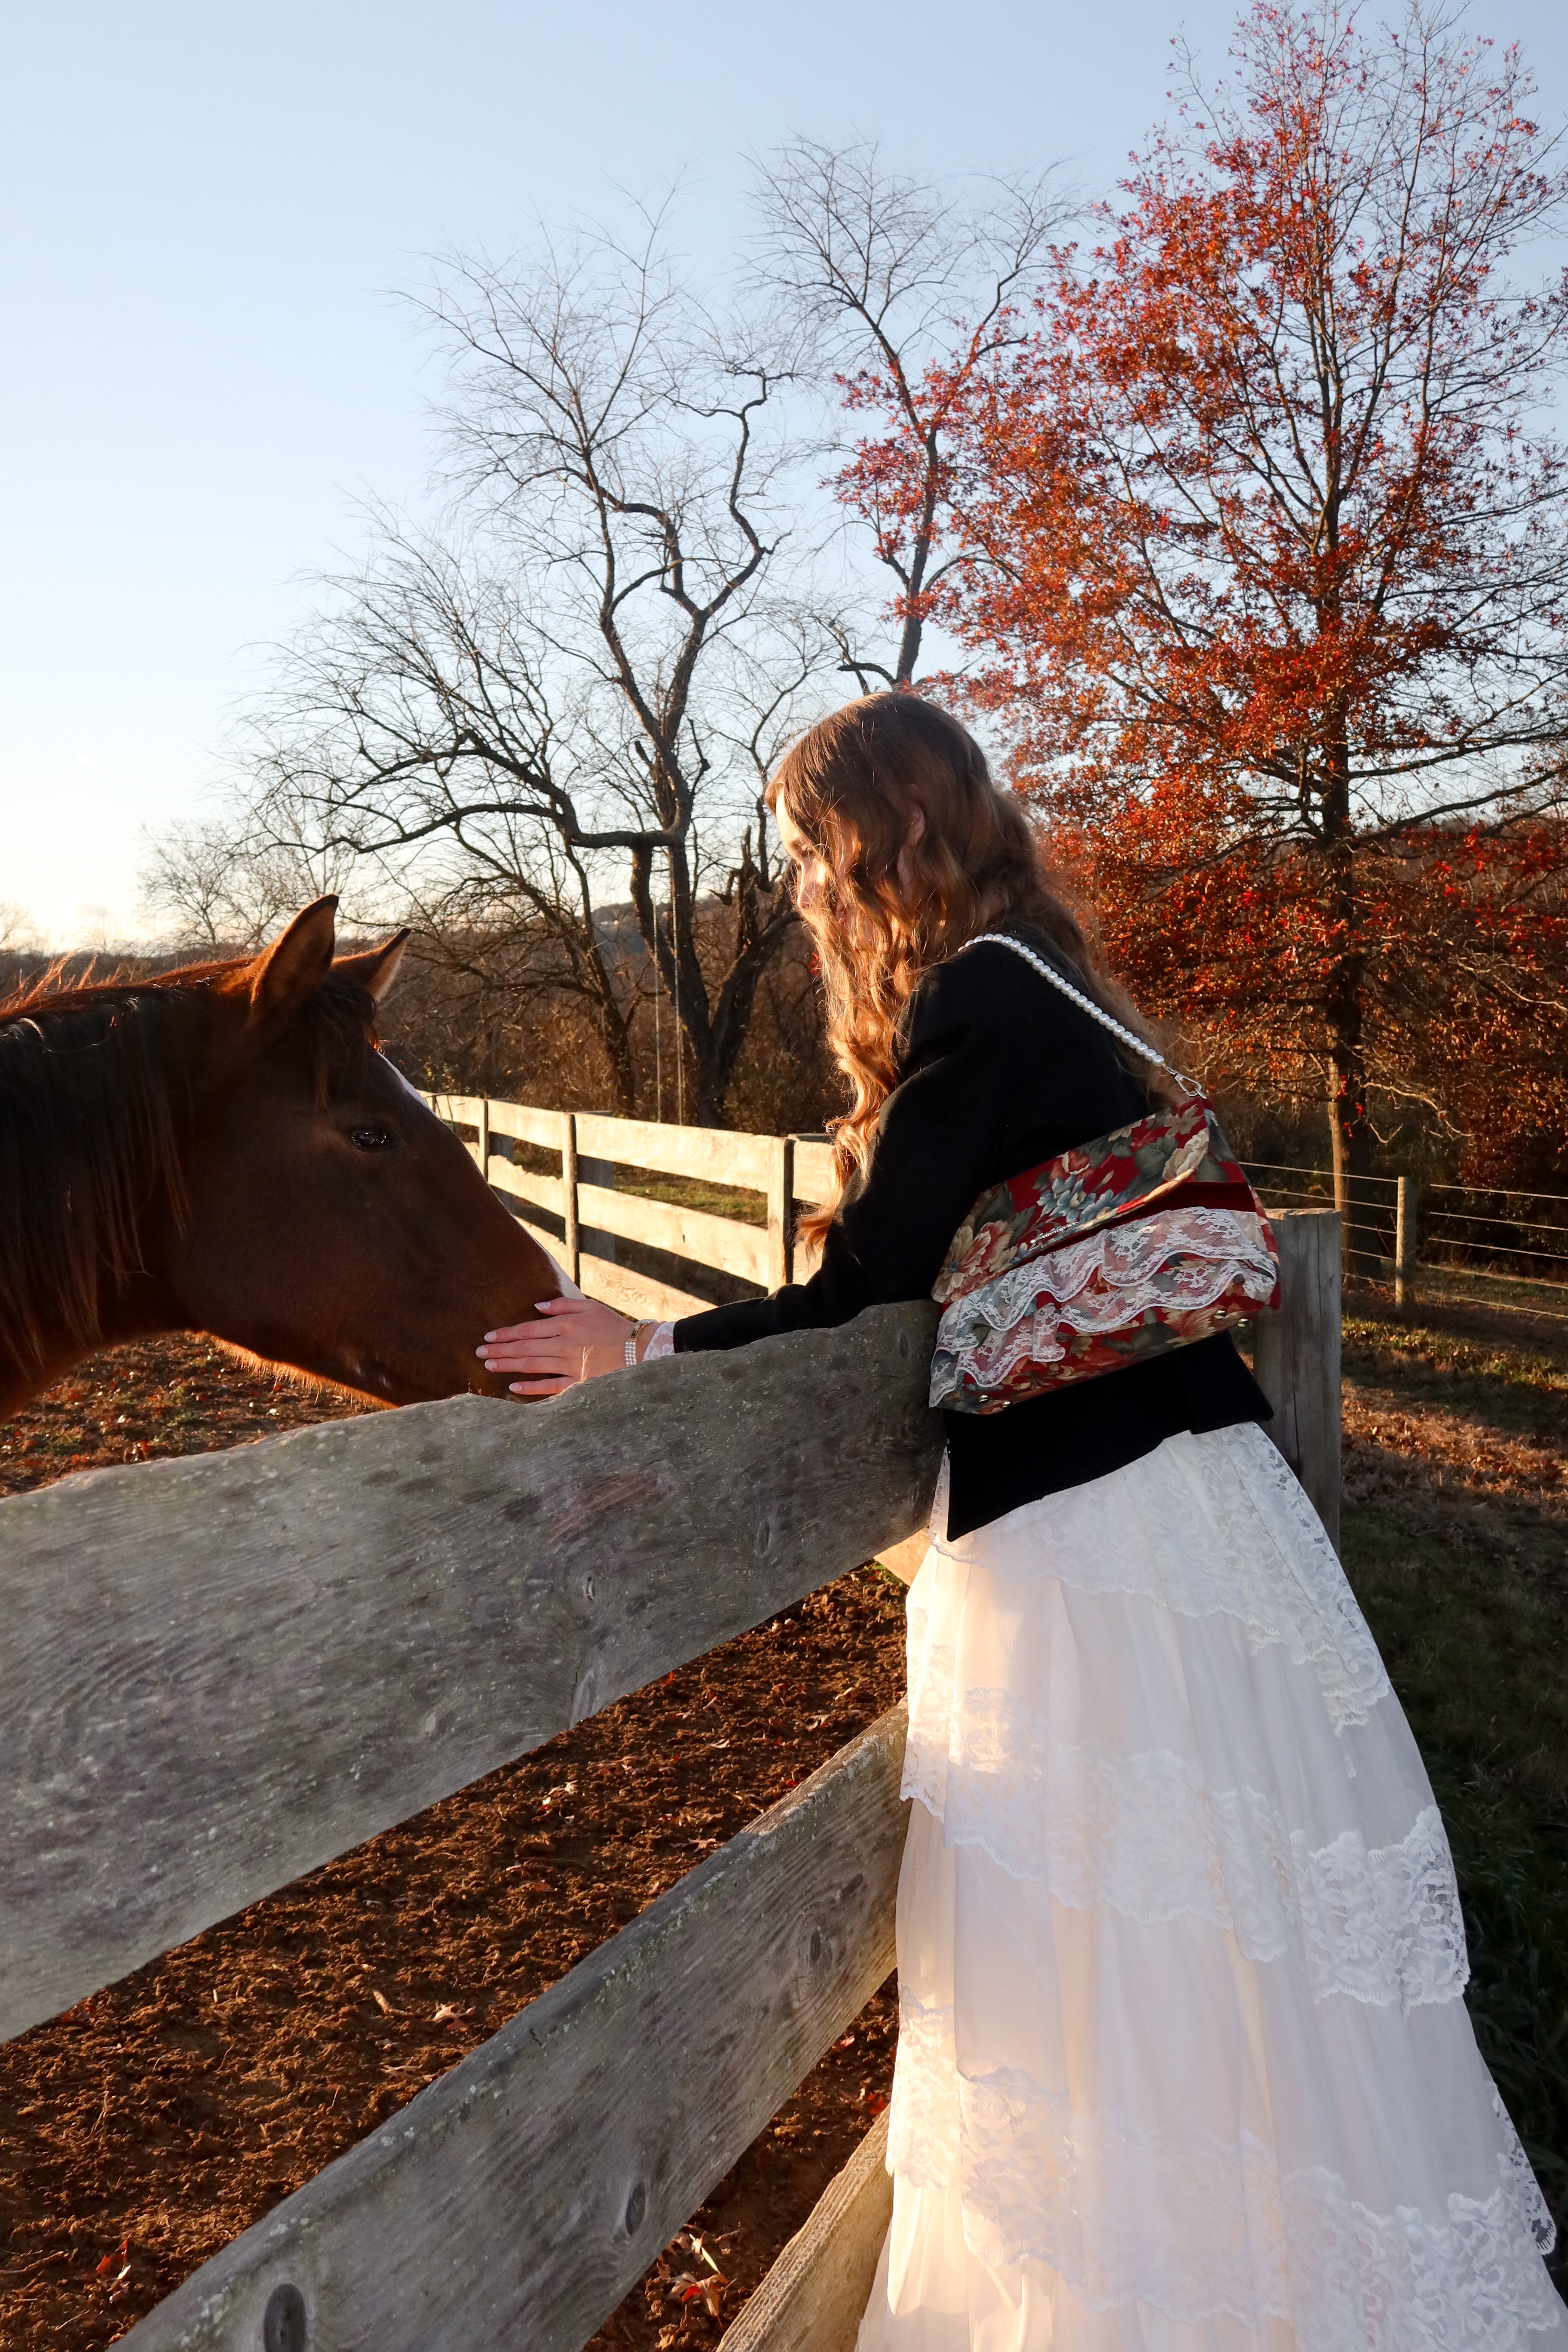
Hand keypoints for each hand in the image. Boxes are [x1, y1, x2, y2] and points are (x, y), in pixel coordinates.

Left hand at [477, 1296, 635, 1395]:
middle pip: (525, 1348)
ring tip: (489, 1365)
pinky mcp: (578, 1383)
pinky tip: (513, 1387)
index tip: (489, 1337)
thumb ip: (563, 1306)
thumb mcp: (590, 1308)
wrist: (640, 1350)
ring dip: (509, 1365)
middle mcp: (564, 1345)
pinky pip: (550, 1386)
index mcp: (567, 1325)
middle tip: (479, 1353)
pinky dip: (531, 1387)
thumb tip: (537, 1308)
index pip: (529, 1330)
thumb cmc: (615, 1327)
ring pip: (532, 1365)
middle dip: (500, 1350)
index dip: (507, 1334)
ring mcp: (571, 1365)